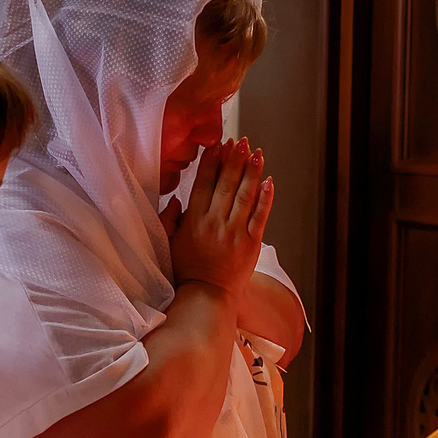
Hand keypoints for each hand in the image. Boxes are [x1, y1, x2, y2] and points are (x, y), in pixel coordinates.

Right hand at [162, 139, 269, 298]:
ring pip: (244, 196)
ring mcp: (235, 233)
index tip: (218, 145)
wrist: (206, 296)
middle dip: (233, 160)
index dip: (212, 163)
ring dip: (251, 172)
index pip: (204, 184)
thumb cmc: (184, 270)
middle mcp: (215, 223)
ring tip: (256, 152)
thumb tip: (175, 199)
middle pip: (226, 184)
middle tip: (239, 141)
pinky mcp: (251, 243)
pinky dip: (265, 198)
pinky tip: (269, 180)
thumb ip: (168, 220)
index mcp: (194, 221)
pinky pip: (260, 216)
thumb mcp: (168, 243)